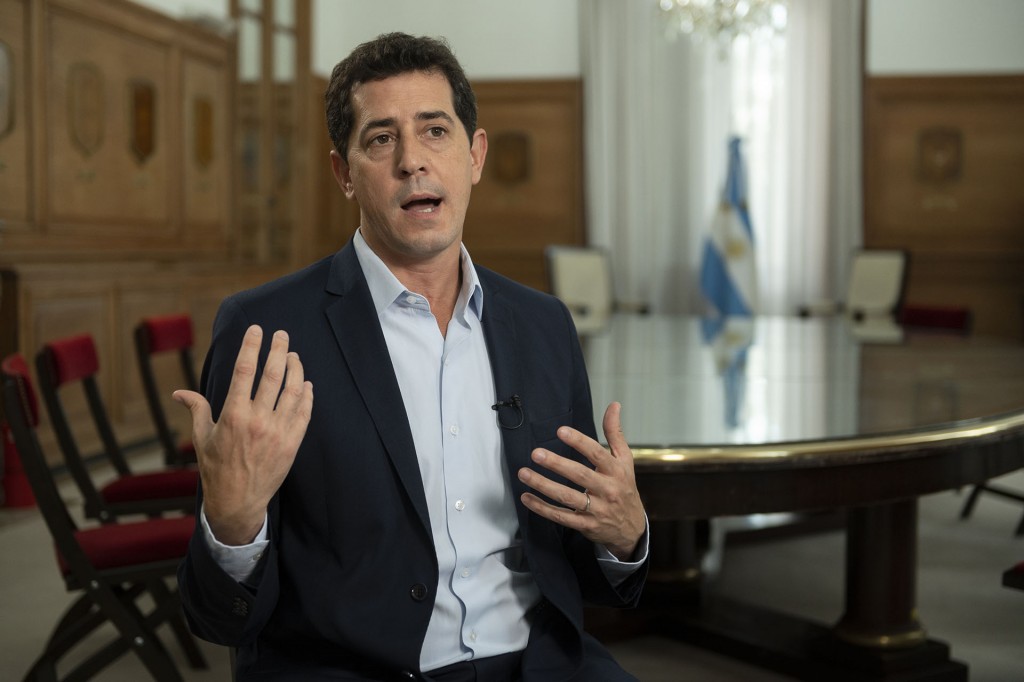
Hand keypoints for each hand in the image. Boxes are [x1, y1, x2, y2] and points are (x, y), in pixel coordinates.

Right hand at [173, 325, 312, 544]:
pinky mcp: (293, 443)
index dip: (251, 347)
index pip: (244, 371)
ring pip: (293, 391)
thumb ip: (197, 409)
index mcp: (233, 415)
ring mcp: (278, 432)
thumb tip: (179, 392)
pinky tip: (306, 383)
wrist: (238, 502)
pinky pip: (304, 412)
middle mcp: (257, 421)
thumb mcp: (202, 439)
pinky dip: (306, 395)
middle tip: (281, 335)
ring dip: (296, 369)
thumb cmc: (217, 469)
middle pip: (273, 375)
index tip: (256, 330)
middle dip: (278, 350)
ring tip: (294, 356)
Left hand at [517, 402, 645, 560]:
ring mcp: (596, 509)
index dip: (580, 442)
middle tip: (536, 453)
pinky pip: (560, 517)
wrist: (631, 528)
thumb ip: (615, 433)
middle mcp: (607, 490)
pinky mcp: (585, 525)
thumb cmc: (624, 488)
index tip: (561, 431)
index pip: (597, 454)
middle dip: (557, 464)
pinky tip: (527, 497)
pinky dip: (542, 508)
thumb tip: (614, 405)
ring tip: (524, 473)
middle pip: (580, 476)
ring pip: (566, 497)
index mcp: (616, 471)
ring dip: (543, 485)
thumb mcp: (625, 461)